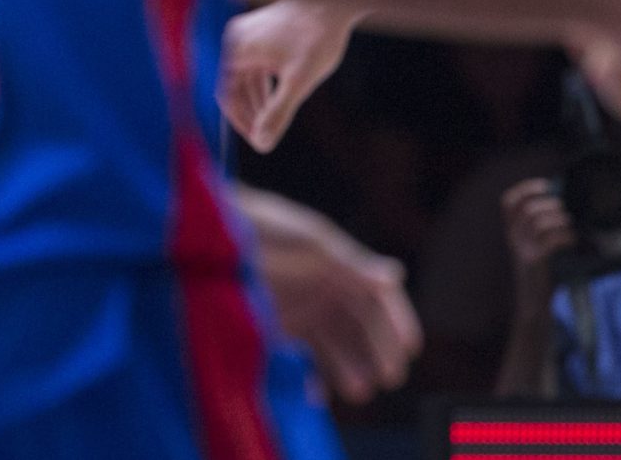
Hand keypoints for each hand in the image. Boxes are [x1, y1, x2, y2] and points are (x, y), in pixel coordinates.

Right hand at [221, 0, 356, 151]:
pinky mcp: (263, 30)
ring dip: (259, 99)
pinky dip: (266, 83)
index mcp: (237, 49)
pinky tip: (280, 96)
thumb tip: (262, 143)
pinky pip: (256, 63)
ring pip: (247, 76)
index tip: (258, 140)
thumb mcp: (298, 81)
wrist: (333, 0)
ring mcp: (249, 33)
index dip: (241, 120)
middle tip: (267, 134)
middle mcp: (237, 39)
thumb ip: (278, 113)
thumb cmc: (317, 37)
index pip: (227, 95)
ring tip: (274, 119)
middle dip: (251, 111)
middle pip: (235, 86)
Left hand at [255, 205, 422, 403]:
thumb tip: (395, 276)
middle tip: (389, 378)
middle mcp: (327, 290)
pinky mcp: (280, 328)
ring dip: (351, 368)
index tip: (410, 349)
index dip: (397, 321)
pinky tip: (318, 394)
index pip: (379, 297)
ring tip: (358, 391)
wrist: (210, 235)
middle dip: (378, 353)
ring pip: (338, 346)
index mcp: (340, 265)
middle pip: (363, 327)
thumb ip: (352, 264)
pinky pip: (306, 357)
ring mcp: (304, 310)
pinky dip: (314, 376)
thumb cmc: (264, 227)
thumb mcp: (310, 243)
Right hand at [501, 178, 573, 291]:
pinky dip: (564, 235)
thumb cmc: (541, 274)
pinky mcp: (534, 261)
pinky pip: (549, 240)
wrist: (534, 304)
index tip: (546, 185)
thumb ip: (541, 231)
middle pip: (526, 208)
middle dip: (548, 202)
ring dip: (557, 218)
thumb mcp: (535, 248)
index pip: (508, 202)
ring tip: (569, 223)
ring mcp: (522, 249)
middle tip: (563, 208)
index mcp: (512, 231)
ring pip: (537, 221)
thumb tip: (565, 207)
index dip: (525, 188)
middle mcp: (513, 238)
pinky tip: (572, 239)